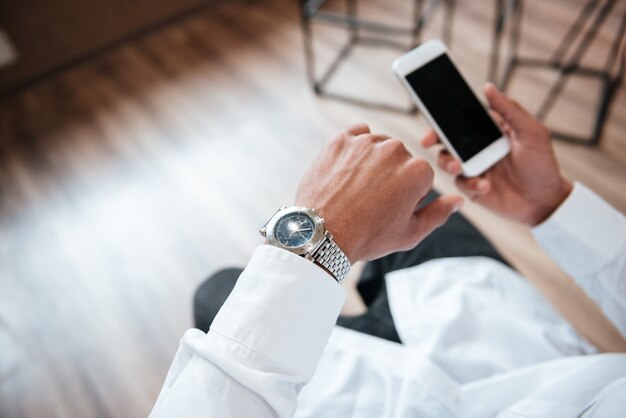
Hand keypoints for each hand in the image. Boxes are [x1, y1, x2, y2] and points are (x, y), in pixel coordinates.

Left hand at [296, 124, 463, 262]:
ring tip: (357, 189)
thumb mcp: (410, 233)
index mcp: (417, 171)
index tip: (390, 208)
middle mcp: (394, 150)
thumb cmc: (366, 236)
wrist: (320, 233)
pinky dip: (354, 149)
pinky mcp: (341, 139)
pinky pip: (356, 135)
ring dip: (372, 162)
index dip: (408, 195)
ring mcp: (365, 142)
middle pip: (400, 159)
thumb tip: (459, 199)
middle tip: (371, 201)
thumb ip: (439, 213)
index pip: (421, 177)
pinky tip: (347, 171)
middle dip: (391, 176)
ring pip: (379, 146)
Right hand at [421, 83, 572, 225]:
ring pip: (447, 161)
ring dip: (448, 162)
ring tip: (459, 167)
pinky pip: (460, 184)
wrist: (545, 202)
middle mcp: (477, 149)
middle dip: (434, 139)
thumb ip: (510, 109)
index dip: (445, 118)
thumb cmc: (542, 165)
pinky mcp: (472, 188)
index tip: (434, 117)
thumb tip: (488, 87)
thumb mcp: (531, 133)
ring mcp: (473, 169)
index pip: (462, 121)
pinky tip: (486, 185)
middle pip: (447, 140)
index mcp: (488, 132)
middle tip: (428, 141)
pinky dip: (470, 184)